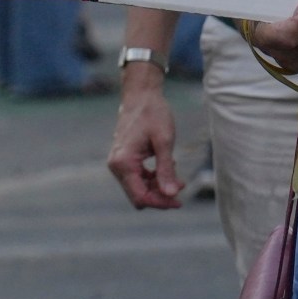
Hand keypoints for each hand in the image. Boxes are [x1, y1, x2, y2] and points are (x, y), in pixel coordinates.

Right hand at [107, 70, 180, 208]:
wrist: (141, 95)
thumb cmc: (153, 114)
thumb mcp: (164, 142)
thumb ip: (166, 170)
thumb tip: (171, 194)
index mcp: (123, 162)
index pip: (140, 196)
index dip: (160, 202)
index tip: (180, 200)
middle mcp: (116, 165)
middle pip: (138, 196)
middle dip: (160, 196)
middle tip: (181, 186)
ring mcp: (118, 163)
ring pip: (138, 189)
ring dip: (158, 187)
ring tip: (178, 177)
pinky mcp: (123, 160)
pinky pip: (137, 179)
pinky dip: (153, 179)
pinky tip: (167, 168)